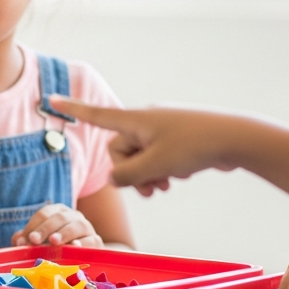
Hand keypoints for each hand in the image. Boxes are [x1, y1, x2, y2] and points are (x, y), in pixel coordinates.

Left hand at [11, 203, 102, 246]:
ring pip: (76, 226)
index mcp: (58, 212)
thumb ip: (28, 239)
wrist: (84, 255)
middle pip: (59, 217)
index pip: (44, 214)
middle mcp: (73, 216)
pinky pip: (91, 240)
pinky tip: (75, 247)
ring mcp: (86, 227)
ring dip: (64, 233)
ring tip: (53, 241)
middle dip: (45, 228)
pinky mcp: (96, 241)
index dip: (33, 225)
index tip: (24, 240)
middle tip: (34, 240)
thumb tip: (17, 240)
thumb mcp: (41, 241)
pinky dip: (84, 243)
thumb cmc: (57, 247)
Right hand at [49, 97, 244, 195]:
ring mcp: (162, 129)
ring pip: (140, 158)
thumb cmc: (195, 146)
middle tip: (151, 189)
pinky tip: (181, 176)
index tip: (51, 99)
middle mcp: (146, 121)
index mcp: (136, 119)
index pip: (96, 115)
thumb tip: (116, 178)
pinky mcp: (176, 139)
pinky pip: (158, 158)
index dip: (73, 110)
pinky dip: (164, 170)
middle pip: (120, 150)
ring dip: (148, 176)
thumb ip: (127, 175)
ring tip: (166, 186)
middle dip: (131, 172)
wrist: (236, 138)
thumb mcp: (155, 165)